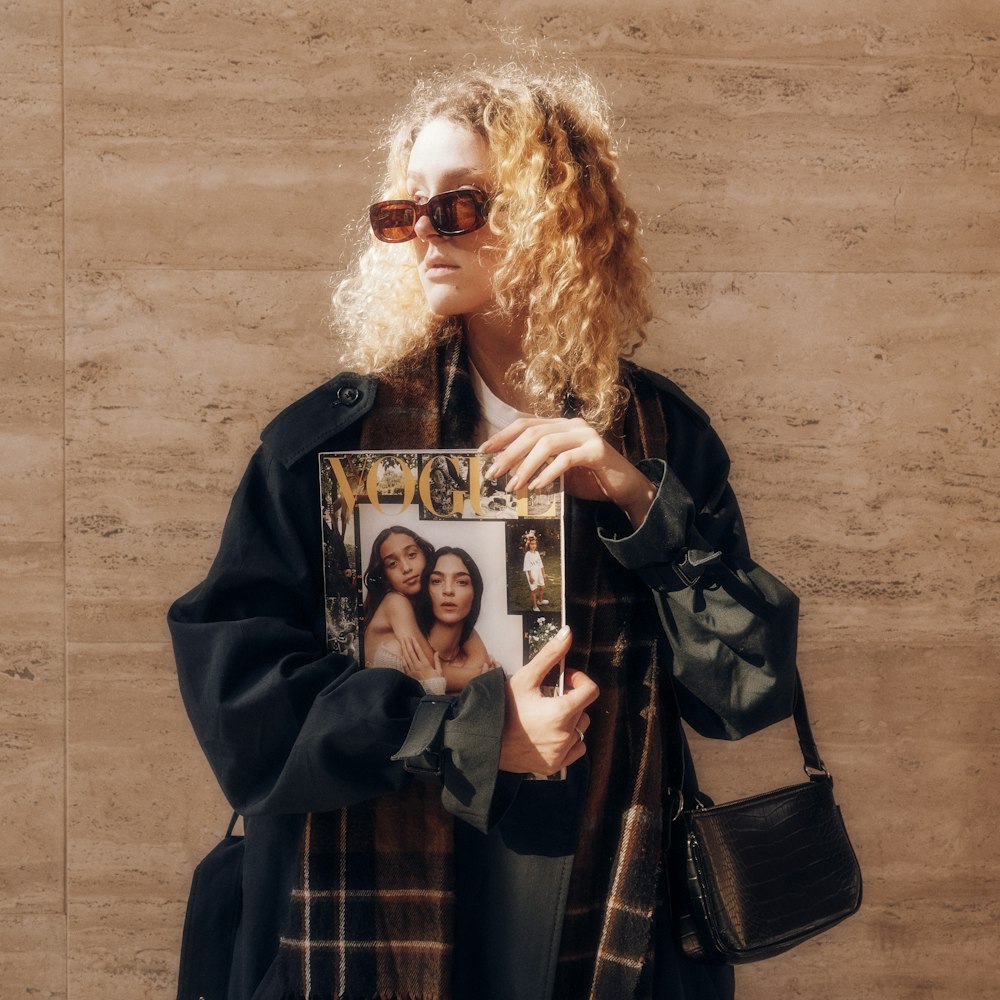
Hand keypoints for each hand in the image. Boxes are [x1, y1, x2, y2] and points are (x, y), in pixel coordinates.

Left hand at [482, 416, 654, 526]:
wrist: (625, 487)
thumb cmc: (589, 478)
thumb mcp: (558, 469)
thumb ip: (538, 463)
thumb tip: (506, 470)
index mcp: (561, 425)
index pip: (525, 424)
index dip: (502, 436)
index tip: (483, 451)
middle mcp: (572, 424)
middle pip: (532, 432)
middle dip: (509, 453)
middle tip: (493, 473)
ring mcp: (586, 435)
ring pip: (547, 443)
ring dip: (526, 466)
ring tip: (514, 485)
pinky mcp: (596, 451)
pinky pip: (566, 459)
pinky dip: (548, 473)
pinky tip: (538, 486)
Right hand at [499, 626, 598, 775]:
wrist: (485, 741)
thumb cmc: (503, 709)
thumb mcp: (525, 678)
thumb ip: (550, 655)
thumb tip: (567, 633)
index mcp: (562, 712)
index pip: (591, 690)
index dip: (579, 680)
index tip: (565, 679)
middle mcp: (566, 735)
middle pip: (584, 709)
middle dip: (570, 699)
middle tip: (547, 696)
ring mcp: (562, 752)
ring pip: (581, 729)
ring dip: (570, 720)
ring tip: (547, 715)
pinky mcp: (555, 765)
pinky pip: (575, 749)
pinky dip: (568, 740)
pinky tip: (549, 733)